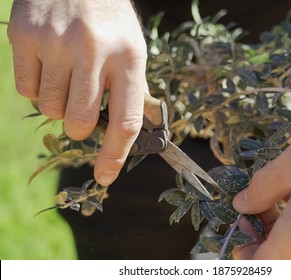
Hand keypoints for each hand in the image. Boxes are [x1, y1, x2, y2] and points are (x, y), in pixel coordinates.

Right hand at [7, 0, 146, 185]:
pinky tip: (49, 65)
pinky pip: (26, 90)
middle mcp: (94, 50)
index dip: (115, 154)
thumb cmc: (109, 20)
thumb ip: (131, 89)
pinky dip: (38, 89)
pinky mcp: (25, 36)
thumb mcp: (133, 49)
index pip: (125, 119)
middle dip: (79, 127)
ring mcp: (56, 42)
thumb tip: (127, 133)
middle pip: (79, 121)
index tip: (106, 175)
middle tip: (82, 111)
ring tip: (67, 77)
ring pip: (50, 110)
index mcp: (129, 57)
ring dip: (59, 105)